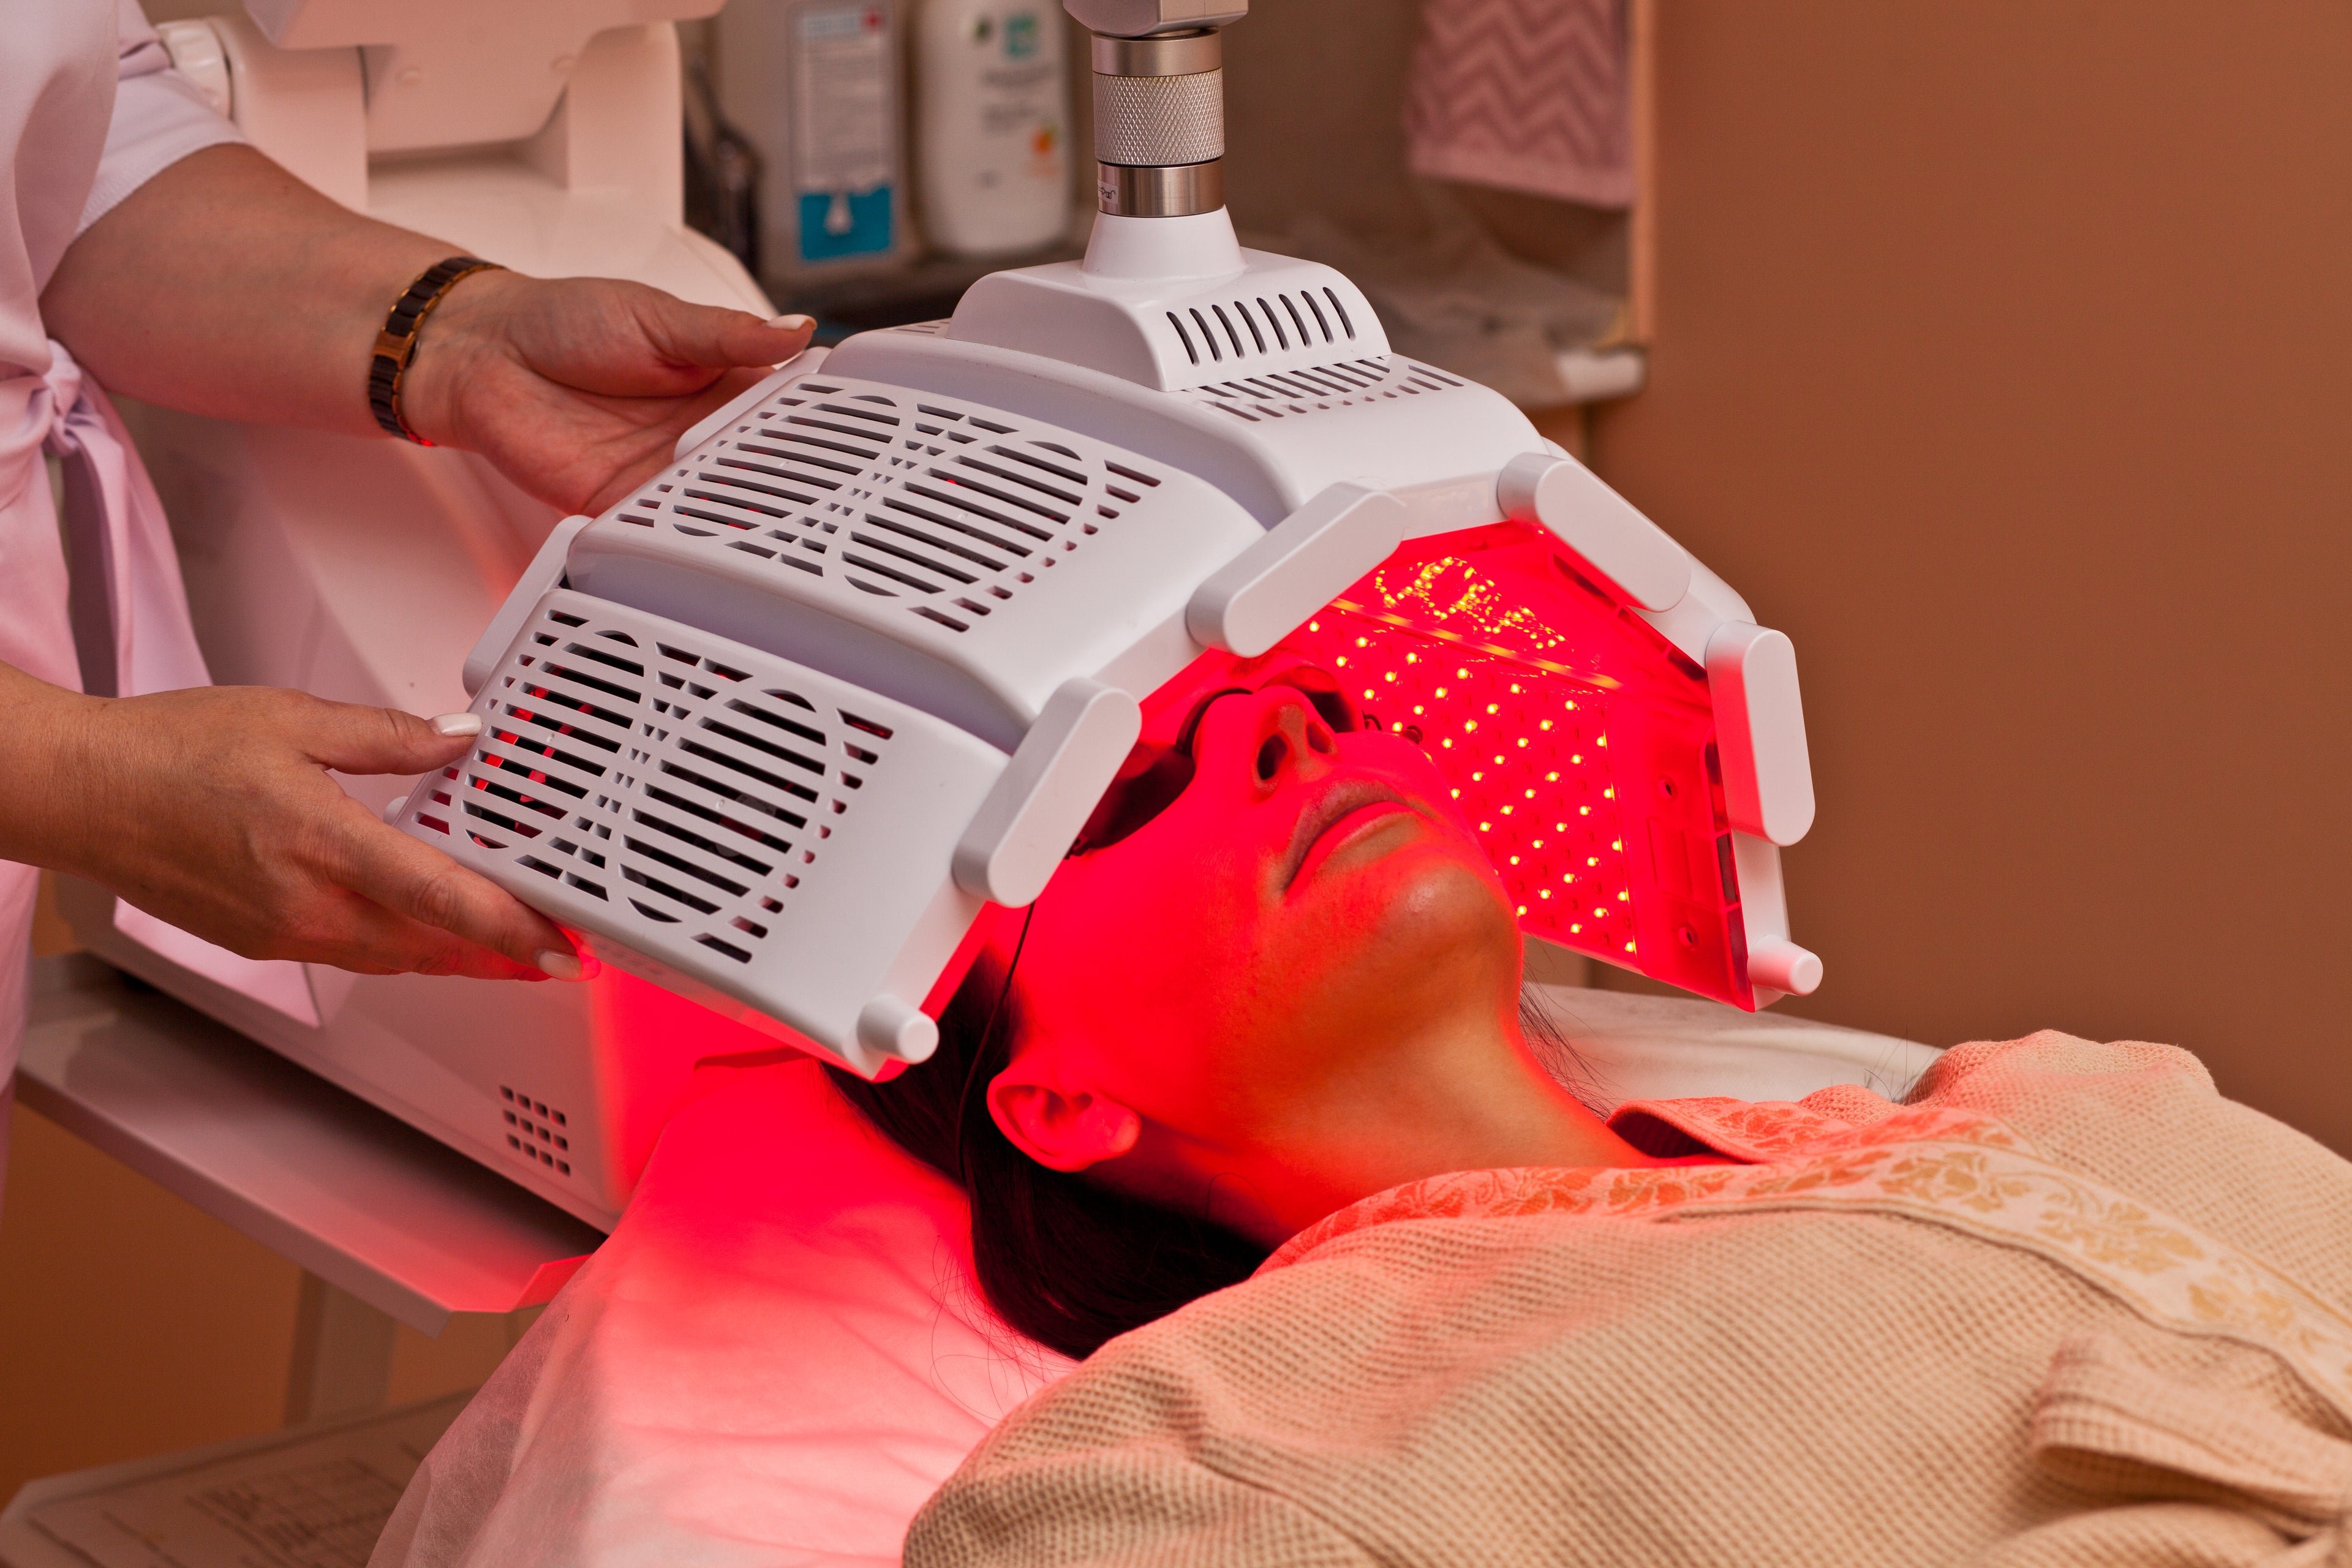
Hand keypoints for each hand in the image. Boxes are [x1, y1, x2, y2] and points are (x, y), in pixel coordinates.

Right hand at [9, 677, 581, 980]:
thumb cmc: (170, 753)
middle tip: (556, 954)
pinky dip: (401, 948)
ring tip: (508, 953)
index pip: (440, 899)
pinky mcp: (262, 940)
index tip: (561, 950)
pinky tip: (424, 933)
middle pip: (429, 945)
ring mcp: (282, 932)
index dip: (511, 930)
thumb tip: (461, 736)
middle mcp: (305, 904)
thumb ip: (390, 736)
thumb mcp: (295, 720)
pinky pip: (353, 954)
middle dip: (500, 956)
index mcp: (322, 844)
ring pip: (393, 958)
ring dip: (454, 958)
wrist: (82, 792)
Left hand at [398, 270, 816, 515]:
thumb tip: (797, 329)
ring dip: (748, 514)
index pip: (785, 409)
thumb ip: (727, 334)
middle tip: (833, 492)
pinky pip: (666, 533)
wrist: (483, 354)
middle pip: (761, 468)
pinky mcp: (622, 506)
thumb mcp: (658, 315)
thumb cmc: (563, 321)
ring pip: (721, 505)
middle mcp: (698, 435)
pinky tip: (716, 540)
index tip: (857, 435)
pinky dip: (689, 541)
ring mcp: (664, 474)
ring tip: (785, 522)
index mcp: (720, 382)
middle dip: (793, 481)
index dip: (820, 424)